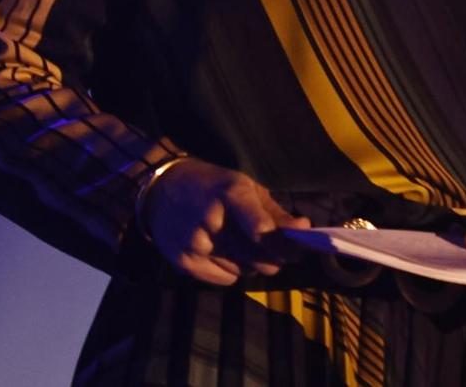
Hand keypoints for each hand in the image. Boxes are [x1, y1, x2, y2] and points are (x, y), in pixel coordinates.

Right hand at [139, 158, 310, 285]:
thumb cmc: (212, 186)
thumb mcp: (245, 187)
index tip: (299, 250)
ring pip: (242, 270)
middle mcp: (211, 220)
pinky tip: (226, 253)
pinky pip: (224, 279)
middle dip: (274, 258)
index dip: (283, 244)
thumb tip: (305, 229)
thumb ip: (274, 212)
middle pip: (255, 255)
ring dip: (253, 264)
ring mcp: (195, 243)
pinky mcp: (184, 262)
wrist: (160, 190)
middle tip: (280, 253)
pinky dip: (233, 271)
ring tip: (247, 247)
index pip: (260, 229)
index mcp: (230, 193)